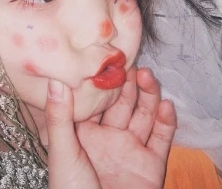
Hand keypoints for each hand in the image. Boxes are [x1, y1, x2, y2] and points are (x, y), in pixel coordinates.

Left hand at [45, 67, 175, 188]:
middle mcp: (108, 136)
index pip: (96, 100)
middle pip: (122, 103)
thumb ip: (59, 117)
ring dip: (148, 95)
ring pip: (143, 115)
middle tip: (130, 62)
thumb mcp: (62, 152)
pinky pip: (162, 138)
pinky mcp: (151, 163)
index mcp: (85, 132)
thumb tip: (54, 80)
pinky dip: (167, 121)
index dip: (102, 81)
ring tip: (147, 75)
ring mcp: (131, 148)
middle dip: (127, 83)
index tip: (106, 58)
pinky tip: (166, 104)